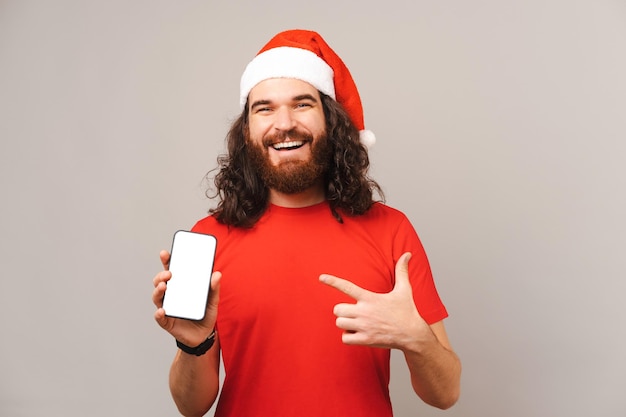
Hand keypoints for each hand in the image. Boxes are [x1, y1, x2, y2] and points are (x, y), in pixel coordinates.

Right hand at [152, 250, 221, 346]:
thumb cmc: (205, 315)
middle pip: (160, 281)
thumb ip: (214, 288)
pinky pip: (160, 317)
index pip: (171, 271)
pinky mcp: (167, 322)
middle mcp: (171, 295)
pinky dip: (159, 313)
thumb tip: (217, 274)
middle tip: (169, 273)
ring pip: (157, 297)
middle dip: (161, 275)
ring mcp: (168, 307)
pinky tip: (162, 310)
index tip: (165, 253)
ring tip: (164, 286)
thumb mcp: (212, 300)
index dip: (167, 261)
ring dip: (158, 290)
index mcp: (180, 286)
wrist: (204, 336)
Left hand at [319, 252, 434, 350]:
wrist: (413, 334)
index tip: (321, 277)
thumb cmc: (407, 311)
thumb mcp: (404, 289)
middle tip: (354, 312)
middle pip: (337, 309)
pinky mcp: (365, 340)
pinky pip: (345, 338)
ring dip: (345, 323)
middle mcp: (364, 312)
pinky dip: (349, 337)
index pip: (347, 287)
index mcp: (370, 298)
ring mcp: (364, 327)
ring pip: (340, 323)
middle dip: (343, 310)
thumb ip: (402, 271)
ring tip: (358, 323)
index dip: (333, 281)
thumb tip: (407, 254)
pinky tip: (358, 334)